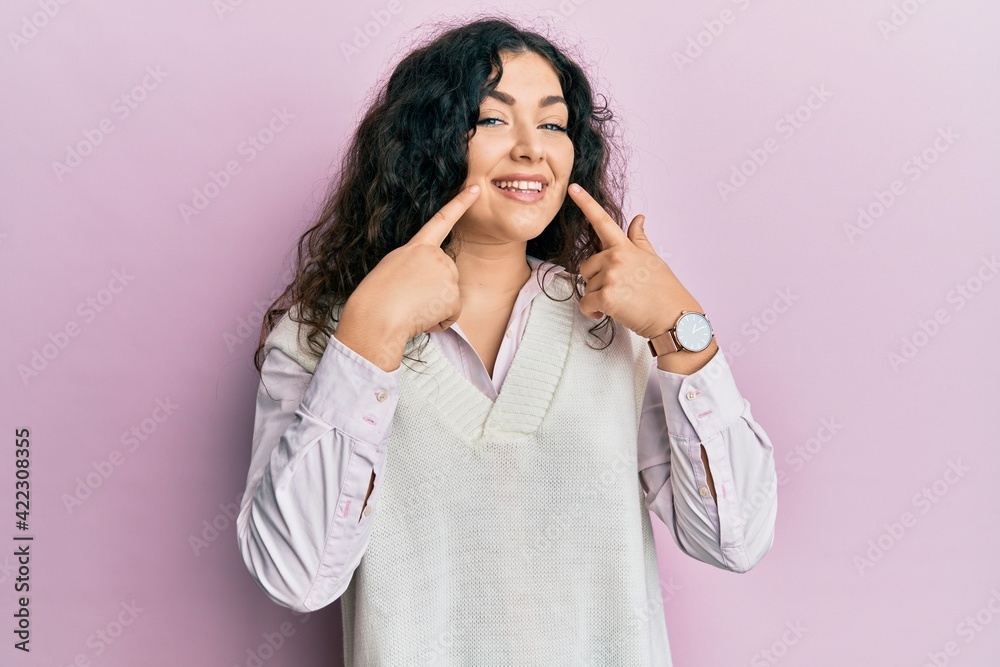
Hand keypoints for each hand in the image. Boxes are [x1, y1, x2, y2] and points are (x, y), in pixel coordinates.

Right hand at [345, 184, 480, 341]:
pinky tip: (422, 318)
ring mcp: (446, 274)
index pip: (442, 220)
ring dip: (435, 307)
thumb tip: (431, 282)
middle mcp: (435, 256)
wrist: (376, 317)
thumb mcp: (393, 268)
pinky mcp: (453, 295)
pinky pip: (452, 313)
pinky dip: (440, 320)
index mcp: (416, 247)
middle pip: (447, 273)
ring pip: (449, 295)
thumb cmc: (376, 298)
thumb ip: (416, 265)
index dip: (460, 204)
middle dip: (434, 290)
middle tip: (410, 298)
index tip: (475, 189)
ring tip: (412, 308)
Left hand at [568, 182, 701, 339]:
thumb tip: (638, 218)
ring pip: (586, 287)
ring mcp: (611, 276)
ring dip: (597, 297)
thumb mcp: (652, 259)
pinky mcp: (606, 296)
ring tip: (621, 302)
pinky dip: (592, 312)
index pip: (602, 221)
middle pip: (586, 266)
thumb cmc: (664, 290)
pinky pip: (586, 304)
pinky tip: (608, 313)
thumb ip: (638, 239)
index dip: (586, 203)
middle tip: (619, 290)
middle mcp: (616, 257)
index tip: (572, 187)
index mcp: (626, 247)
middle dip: (596, 280)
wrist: (674, 318)